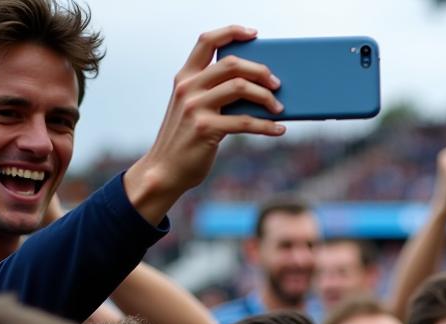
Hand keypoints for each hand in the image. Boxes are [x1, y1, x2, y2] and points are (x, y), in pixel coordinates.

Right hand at [124, 26, 284, 225]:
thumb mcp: (193, 109)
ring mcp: (196, 107)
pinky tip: (279, 129)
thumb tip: (254, 89)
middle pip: (232, 64)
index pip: (207, 41)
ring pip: (241, 88)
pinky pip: (245, 122)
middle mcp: (188, 87)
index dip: (232, 32)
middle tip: (277, 83)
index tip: (254, 34)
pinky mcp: (206, 129)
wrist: (166, 170)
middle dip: (260, 70)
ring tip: (279, 108)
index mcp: (185, 77)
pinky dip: (267, 126)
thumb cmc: (187, 139)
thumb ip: (212, 94)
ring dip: (266, 97)